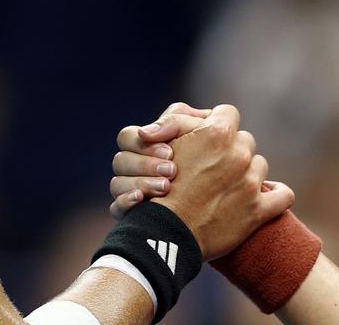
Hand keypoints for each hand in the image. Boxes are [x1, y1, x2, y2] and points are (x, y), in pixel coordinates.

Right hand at [109, 102, 211, 217]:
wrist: (222, 217)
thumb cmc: (218, 167)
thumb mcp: (204, 135)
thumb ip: (177, 121)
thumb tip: (145, 132)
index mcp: (148, 148)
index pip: (128, 137)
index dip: (144, 142)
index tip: (170, 152)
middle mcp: (137, 171)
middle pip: (120, 160)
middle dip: (145, 163)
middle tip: (172, 170)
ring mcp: (133, 194)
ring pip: (116, 184)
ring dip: (140, 182)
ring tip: (166, 187)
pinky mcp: (134, 217)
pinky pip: (116, 209)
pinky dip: (126, 202)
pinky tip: (141, 199)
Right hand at [113, 102, 293, 260]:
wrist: (164, 233)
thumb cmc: (158, 187)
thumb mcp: (161, 143)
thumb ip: (177, 121)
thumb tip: (197, 117)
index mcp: (216, 133)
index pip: (228, 113)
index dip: (217, 123)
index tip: (209, 137)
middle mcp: (239, 154)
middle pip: (245, 140)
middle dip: (232, 150)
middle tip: (213, 166)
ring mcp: (250, 182)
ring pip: (260, 166)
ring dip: (248, 172)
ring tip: (228, 186)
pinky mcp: (258, 210)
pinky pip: (283, 195)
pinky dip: (278, 194)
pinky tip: (268, 196)